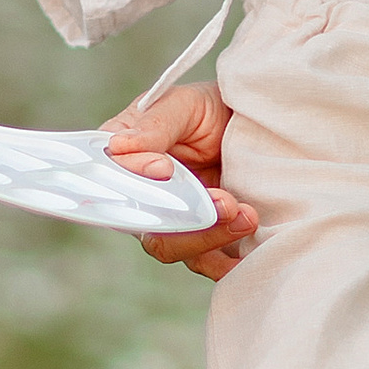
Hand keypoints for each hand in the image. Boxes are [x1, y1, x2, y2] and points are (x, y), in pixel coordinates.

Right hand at [100, 86, 256, 281]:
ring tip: (246, 215)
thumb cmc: (207, 109)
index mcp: (123, 160)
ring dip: (209, 237)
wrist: (255, 126)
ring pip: (174, 247)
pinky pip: (204, 261)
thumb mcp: (182, 105)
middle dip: (183, 220)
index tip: (165, 169)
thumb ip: (154, 125)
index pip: (113, 179)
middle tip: (224, 203)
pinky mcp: (202, 237)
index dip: (134, 180)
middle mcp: (141, 197)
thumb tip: (118, 147)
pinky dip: (222, 263)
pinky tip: (245, 256)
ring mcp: (171, 220)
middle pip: (144, 225)